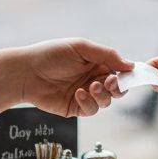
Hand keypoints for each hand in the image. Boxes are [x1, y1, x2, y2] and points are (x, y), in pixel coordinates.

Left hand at [0, 39, 133, 117]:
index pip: (120, 71)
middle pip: (117, 89)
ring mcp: (85, 94)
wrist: (26, 73)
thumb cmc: (51, 55)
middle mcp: (93, 78)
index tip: (128, 75)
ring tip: (91, 86)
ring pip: (106, 101)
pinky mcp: (76, 107)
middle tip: (109, 82)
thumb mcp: (82, 48)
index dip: (126, 75)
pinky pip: (91, 110)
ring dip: (102, 95)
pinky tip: (78, 93)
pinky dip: (88, 103)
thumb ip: (108, 55)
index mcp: (97, 62)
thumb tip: (131, 65)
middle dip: (117, 87)